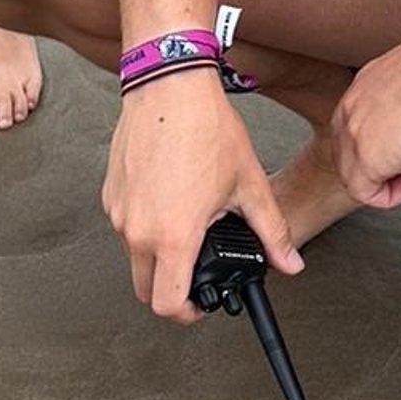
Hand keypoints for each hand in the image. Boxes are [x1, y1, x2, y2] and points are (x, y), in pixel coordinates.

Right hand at [103, 76, 302, 321]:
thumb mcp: (249, 185)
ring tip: (187, 226)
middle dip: (170, 291)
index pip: (167, 305)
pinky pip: (126, 227)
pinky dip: (146, 228)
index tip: (199, 304)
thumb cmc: (205, 128)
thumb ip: (272, 232)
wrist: (169, 85)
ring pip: (135, 258)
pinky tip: (170, 201)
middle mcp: (138, 231)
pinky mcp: (110, 196)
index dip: (186, 314)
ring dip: (159, 256)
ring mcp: (119, 214)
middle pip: (146, 290)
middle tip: (195, 276)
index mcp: (173, 237)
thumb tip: (290, 263)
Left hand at [328, 25, 400, 209]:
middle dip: (383, 166)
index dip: (387, 143)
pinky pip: (368, 193)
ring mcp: (353, 133)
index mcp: (368, 81)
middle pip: (349, 151)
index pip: (359, 123)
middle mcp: (353, 104)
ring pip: (355, 175)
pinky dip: (396, 195)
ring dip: (392, 182)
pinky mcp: (363, 160)